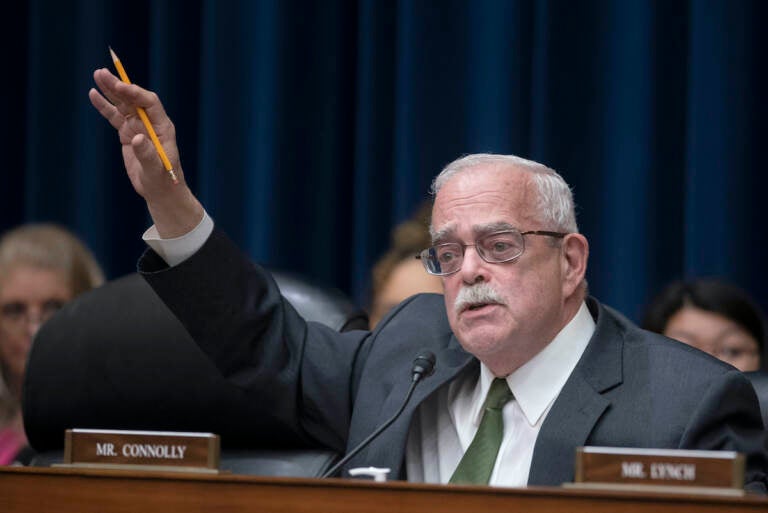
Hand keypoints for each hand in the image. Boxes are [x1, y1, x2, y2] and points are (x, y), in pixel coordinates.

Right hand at [89, 68, 202, 237]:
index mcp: (163, 127)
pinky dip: (104, 106)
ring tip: (97, 74)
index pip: (150, 103)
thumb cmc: (162, 181)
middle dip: (119, 86)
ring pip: (123, 105)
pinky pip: (114, 116)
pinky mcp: (127, 134)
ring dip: (110, 90)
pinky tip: (93, 94)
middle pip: (134, 99)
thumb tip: (137, 137)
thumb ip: (147, 154)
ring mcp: (138, 127)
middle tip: (102, 73)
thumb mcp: (155, 170)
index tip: (121, 87)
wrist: (159, 191)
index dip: (136, 94)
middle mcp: (151, 123)